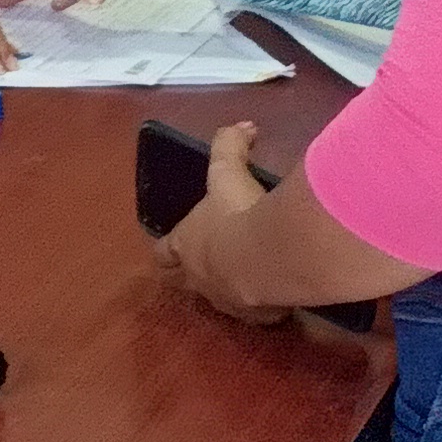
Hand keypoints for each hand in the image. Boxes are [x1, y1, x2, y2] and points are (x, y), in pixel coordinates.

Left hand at [148, 122, 287, 325]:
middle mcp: (199, 278)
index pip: (162, 253)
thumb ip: (229, 145)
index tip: (170, 247)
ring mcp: (227, 301)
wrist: (269, 257)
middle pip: (182, 283)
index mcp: (185, 245)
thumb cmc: (237, 212)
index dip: (165, 249)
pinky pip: (256, 312)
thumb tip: (243, 126)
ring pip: (220, 299)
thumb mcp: (228, 172)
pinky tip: (279, 296)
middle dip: (189, 275)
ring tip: (246, 278)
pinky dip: (264, 304)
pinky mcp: (257, 315)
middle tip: (204, 266)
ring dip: (229, 289)